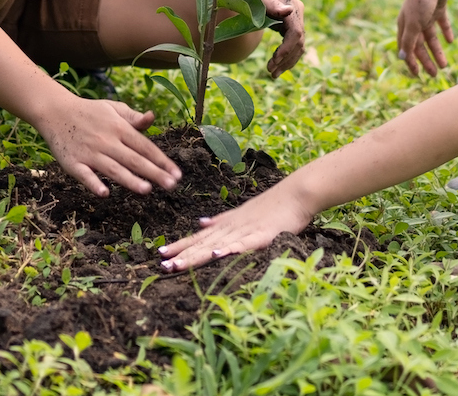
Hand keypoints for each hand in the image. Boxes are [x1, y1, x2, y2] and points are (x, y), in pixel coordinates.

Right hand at [36, 96, 182, 196]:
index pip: (144, 146)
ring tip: (147, 190)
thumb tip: (152, 118)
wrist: (55, 111)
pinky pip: (84, 175)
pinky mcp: (72, 163)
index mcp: (119, 127)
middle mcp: (106, 140)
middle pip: (133, 159)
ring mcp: (89, 152)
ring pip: (113, 168)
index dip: (161, 160)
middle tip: (172, 185)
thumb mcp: (113, 108)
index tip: (177, 173)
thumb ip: (133, 117)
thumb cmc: (89, 112)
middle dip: (154, 173)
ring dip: (130, 179)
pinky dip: (94, 183)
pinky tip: (105, 193)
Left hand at [158, 180, 313, 270]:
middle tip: (161, 265)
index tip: (161, 254)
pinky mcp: (264, 235)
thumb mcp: (242, 213)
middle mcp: (233, 227)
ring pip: (217, 245)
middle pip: (203, 243)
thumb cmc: (272, 205)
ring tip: (177, 265)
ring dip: (196, 255)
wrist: (296, 193)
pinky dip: (230, 250)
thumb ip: (221, 220)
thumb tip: (201, 223)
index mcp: (228, 224)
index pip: (199, 236)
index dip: (181, 245)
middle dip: (182, 255)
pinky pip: (244, 244)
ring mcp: (247, 230)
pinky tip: (216, 256)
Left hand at [256, 0, 305, 76]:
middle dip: (286, 59)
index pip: (296, 32)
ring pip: (299, 47)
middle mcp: (297, 12)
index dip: (287, 49)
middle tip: (270, 72)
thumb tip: (288, 11)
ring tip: (273, 74)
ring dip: (287, 63)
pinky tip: (277, 68)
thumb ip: (270, 4)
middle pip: (299, 42)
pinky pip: (294, 46)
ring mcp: (295, 20)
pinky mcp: (291, 27)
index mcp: (292, 4)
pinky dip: (287, 59)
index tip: (274, 61)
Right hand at [396, 0, 451, 75]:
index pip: (406, 48)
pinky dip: (446, 33)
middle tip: (434, 74)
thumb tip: (401, 58)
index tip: (418, 75)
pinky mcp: (437, 8)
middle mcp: (414, 22)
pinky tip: (450, 41)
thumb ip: (409, 41)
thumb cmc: (420, 1)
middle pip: (420, 46)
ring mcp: (426, 15)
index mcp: (405, 26)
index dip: (411, 62)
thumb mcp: (414, 24)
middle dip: (426, 60)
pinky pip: (442, 24)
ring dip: (437, 51)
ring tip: (444, 65)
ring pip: (431, 38)